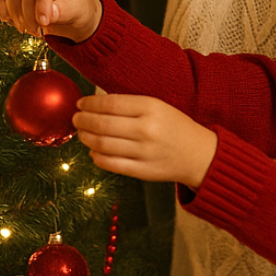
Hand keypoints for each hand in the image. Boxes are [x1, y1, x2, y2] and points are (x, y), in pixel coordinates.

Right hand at [0, 0, 101, 42]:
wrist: (74, 16)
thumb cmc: (79, 9)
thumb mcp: (78, 11)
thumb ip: (64, 11)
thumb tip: (49, 13)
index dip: (41, 1)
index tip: (43, 21)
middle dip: (28, 12)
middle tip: (37, 31)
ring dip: (16, 13)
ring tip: (30, 30)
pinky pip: (6, 0)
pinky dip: (8, 13)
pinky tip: (18, 24)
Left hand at [74, 94, 217, 189]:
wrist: (199, 154)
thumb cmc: (175, 125)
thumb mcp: (157, 105)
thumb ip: (130, 104)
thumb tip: (96, 103)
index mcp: (151, 107)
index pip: (111, 103)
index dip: (90, 104)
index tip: (80, 103)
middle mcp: (146, 129)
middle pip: (103, 125)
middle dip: (83, 121)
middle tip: (75, 119)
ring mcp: (144, 152)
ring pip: (103, 145)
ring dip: (87, 139)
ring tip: (81, 134)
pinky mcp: (143, 172)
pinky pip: (112, 165)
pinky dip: (98, 158)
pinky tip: (93, 151)